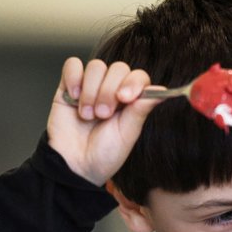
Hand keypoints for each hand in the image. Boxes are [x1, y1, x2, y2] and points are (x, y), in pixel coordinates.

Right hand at [46, 57, 160, 185]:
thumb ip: (141, 109)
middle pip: (117, 68)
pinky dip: (74, 78)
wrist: (75, 166)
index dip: (133, 82)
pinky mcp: (68, 86)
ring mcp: (90, 87)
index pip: (138, 76)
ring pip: (96, 66)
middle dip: (109, 91)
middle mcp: (111, 90)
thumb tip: (163, 89)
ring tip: (87, 115)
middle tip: (103, 115)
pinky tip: (74, 97)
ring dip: (92, 90)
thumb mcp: (127, 133)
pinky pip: (72, 65)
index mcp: (130, 101)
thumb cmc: (103, 155)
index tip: (124, 99)